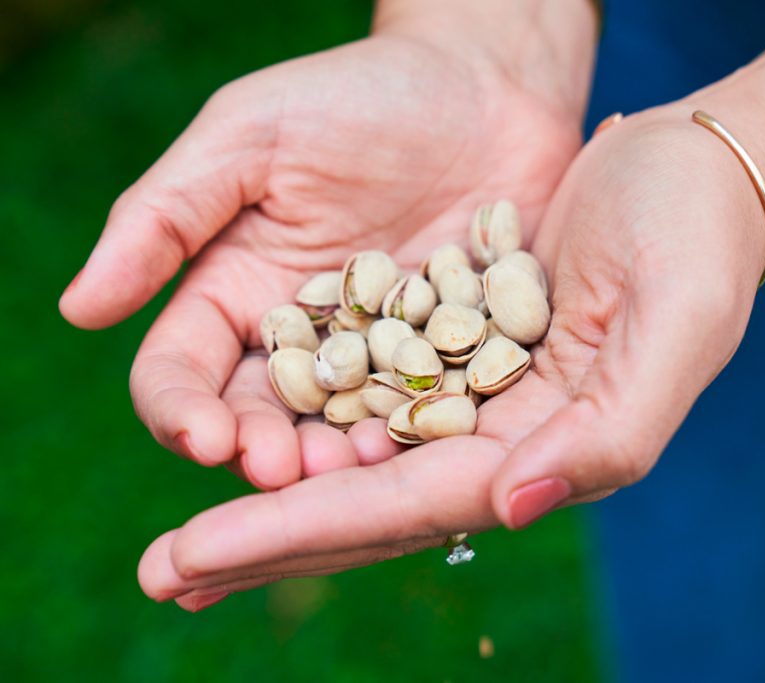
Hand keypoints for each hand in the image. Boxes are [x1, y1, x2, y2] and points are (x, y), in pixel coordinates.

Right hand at [59, 20, 589, 488]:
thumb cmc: (358, 99)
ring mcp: (379, 359)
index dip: (182, 411)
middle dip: (263, 455)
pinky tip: (428, 442)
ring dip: (340, 462)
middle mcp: (303, 341)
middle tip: (281, 472)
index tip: (204, 436)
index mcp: (234, 295)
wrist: (486, 91)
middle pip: (262, 419)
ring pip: (344, 431)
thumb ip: (167, 216)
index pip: (184, 372)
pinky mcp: (450, 361)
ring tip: (353, 469)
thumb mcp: (250, 137)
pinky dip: (423, 431)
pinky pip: (430, 409)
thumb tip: (78, 308)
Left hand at [137, 104, 764, 610]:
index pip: (410, 503)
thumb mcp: (677, 322)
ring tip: (188, 539)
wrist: (691, 165)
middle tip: (165, 575)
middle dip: (266, 538)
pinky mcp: (458, 339)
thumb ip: (609, 429)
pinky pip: (371, 390)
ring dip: (272, 494)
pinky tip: (249, 432)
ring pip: (359, 458)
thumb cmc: (697, 235)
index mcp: (551, 446)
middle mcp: (506, 435)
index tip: (199, 552)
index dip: (303, 530)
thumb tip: (508, 508)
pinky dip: (307, 417)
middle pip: (370, 501)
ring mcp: (478, 392)